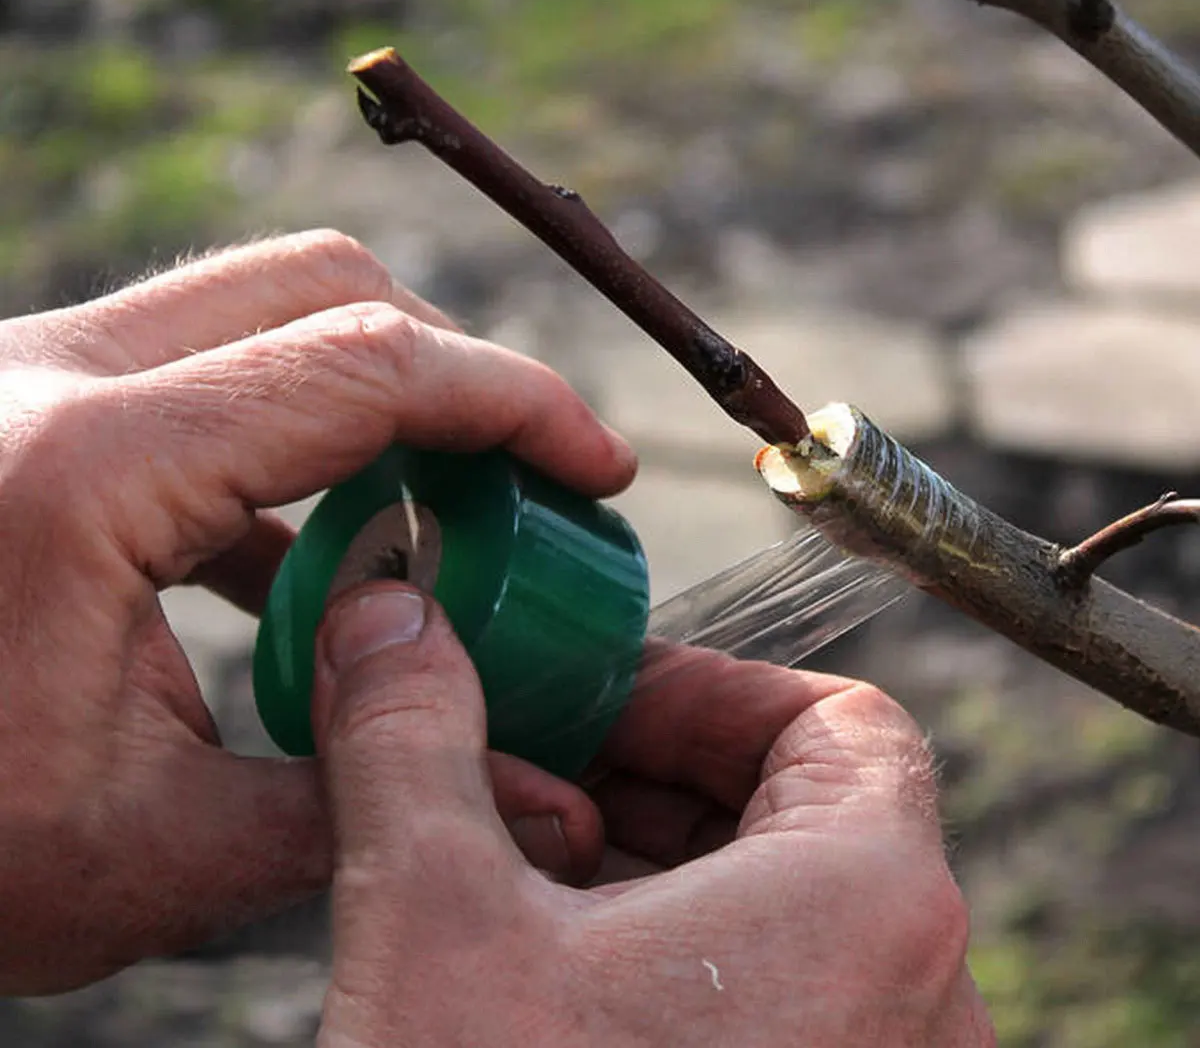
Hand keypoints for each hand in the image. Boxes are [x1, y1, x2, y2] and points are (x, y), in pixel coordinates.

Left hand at [0, 230, 633, 993]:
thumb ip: (362, 804)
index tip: (598, 467)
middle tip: (522, 477)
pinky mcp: (22, 405)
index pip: (366, 366)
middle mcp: (44, 376)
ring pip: (259, 309)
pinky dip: (290, 443)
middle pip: (322, 284)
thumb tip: (553, 807)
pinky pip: (197, 375)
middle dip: (455, 368)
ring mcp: (23, 374)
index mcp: (80, 466)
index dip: (517, 403)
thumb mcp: (145, 854)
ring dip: (374, 398)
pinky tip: (307, 557)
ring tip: (430, 522)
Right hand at [313, 584, 995, 1045]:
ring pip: (777, 907)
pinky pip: (768, 1000)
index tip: (596, 700)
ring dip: (647, 863)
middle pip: (799, 805)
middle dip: (651, 772)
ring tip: (521, 868)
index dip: (705, 688)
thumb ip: (410, 744)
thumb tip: (387, 624)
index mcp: (869, 907)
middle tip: (534, 768)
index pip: (837, 718)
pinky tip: (546, 972)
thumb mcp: (431, 925)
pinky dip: (665, 957)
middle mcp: (913, 1001)